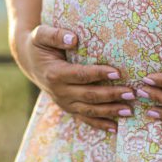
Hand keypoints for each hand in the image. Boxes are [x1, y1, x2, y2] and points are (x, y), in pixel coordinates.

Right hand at [13, 24, 133, 132]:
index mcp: (54, 74)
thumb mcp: (41, 34)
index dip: (99, 74)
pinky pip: (85, 119)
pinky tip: (115, 127)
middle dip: (111, 95)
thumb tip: (74, 39)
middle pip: (88, 96)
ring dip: (109, 111)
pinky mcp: (68, 108)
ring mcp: (64, 103)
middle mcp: (59, 92)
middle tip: (131, 92)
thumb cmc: (39, 45)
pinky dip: (99, 124)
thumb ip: (56, 35)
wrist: (30, 61)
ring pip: (89, 111)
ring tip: (129, 110)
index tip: (117, 73)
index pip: (81, 75)